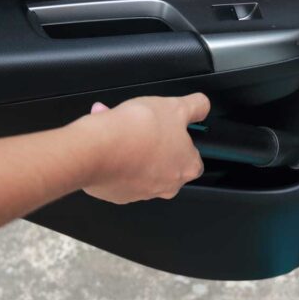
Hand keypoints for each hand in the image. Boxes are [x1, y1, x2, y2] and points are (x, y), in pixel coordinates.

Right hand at [77, 94, 209, 203]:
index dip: (182, 140)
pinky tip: (107, 141)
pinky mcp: (117, 194)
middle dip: (153, 142)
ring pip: (140, 166)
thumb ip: (195, 106)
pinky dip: (114, 159)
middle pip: (165, 162)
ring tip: (119, 126)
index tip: (170, 129)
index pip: (194, 157)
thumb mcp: (175, 107)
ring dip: (132, 147)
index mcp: (187, 168)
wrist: (96, 150)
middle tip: (142, 124)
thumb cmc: (136, 132)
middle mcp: (167, 187)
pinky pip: (119, 174)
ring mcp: (141, 193)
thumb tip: (202, 105)